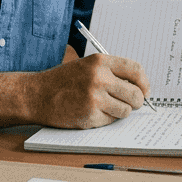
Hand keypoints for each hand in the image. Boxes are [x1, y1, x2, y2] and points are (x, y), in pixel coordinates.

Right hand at [27, 53, 149, 128]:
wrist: (36, 95)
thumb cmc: (63, 81)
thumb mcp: (87, 66)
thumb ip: (112, 72)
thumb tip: (140, 87)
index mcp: (100, 61)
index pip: (135, 70)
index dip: (144, 82)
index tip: (145, 90)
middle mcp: (99, 78)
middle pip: (135, 94)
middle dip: (136, 101)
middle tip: (131, 103)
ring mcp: (94, 97)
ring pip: (126, 110)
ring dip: (120, 112)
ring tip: (106, 107)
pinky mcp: (89, 115)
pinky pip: (111, 120)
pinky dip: (106, 119)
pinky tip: (91, 112)